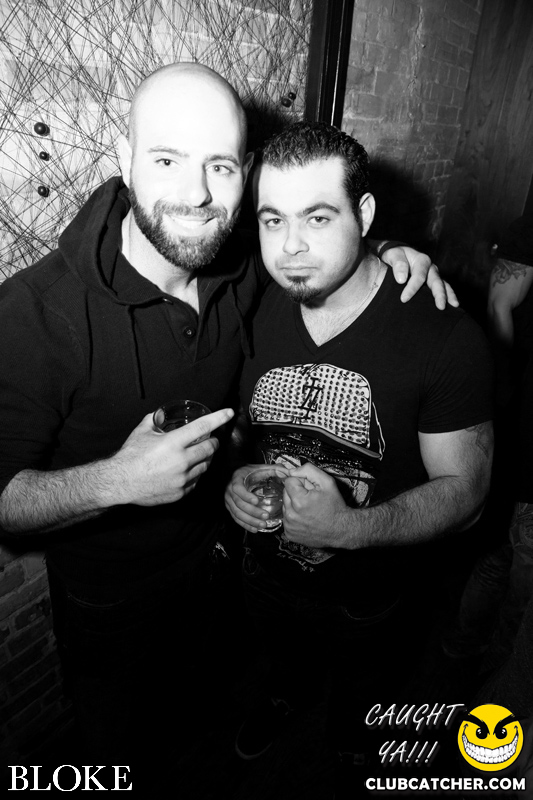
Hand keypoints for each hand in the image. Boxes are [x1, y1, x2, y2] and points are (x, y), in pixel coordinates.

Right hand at [111, 408, 233, 505]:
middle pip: (210, 448)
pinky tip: (187, 470)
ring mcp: (183, 478)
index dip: (219, 418)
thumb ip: (154, 420)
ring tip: (196, 455)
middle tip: (209, 440)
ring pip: (205, 465)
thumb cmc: (131, 456)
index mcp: (173, 442)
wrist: (120, 482)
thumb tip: (160, 414)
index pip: (203, 427)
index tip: (229, 413)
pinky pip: (196, 481)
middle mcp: (181, 460)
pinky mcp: (181, 492)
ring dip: (204, 458)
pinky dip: (195, 474)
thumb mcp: (142, 432)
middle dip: (212, 442)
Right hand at [224, 464, 272, 531]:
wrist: (242, 476)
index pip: (238, 488)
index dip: (246, 495)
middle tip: (265, 516)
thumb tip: (289, 473)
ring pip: (237, 513)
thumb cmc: (253, 472)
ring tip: (263, 525)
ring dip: (250, 520)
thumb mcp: (263, 468)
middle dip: (252, 511)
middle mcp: (230, 490)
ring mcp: (229, 500)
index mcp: (237, 478)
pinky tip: (255, 529)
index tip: (256, 501)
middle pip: (239, 503)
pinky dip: (245, 525)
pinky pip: (236, 519)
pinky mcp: (231, 508)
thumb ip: (276, 469)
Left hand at [283, 463, 350, 547]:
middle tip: (310, 498)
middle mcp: (291, 515)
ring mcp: (289, 526)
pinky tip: (306, 518)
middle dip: (296, 493)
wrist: (340, 529)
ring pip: (285, 506)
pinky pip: (286, 518)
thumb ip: (308, 470)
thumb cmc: (335, 506)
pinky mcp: (290, 533)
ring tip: (309, 509)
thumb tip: (292, 471)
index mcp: (299, 501)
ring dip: (294, 505)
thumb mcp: (327, 482)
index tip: (309, 489)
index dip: (300, 482)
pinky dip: (294, 517)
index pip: (289, 481)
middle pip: (285, 493)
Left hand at [380, 245, 458, 308]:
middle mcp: (431, 268)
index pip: (419, 276)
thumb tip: (402, 279)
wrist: (397, 256)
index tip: (404, 299)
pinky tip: (452, 306)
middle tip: (441, 307)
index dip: (412, 288)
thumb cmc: (395, 256)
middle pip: (437, 282)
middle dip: (439, 294)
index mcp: (422, 260)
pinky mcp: (434, 282)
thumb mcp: (393, 255)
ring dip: (449, 296)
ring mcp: (434, 276)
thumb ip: (398, 264)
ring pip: (444, 286)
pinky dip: (448, 297)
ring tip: (454, 306)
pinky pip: (443, 289)